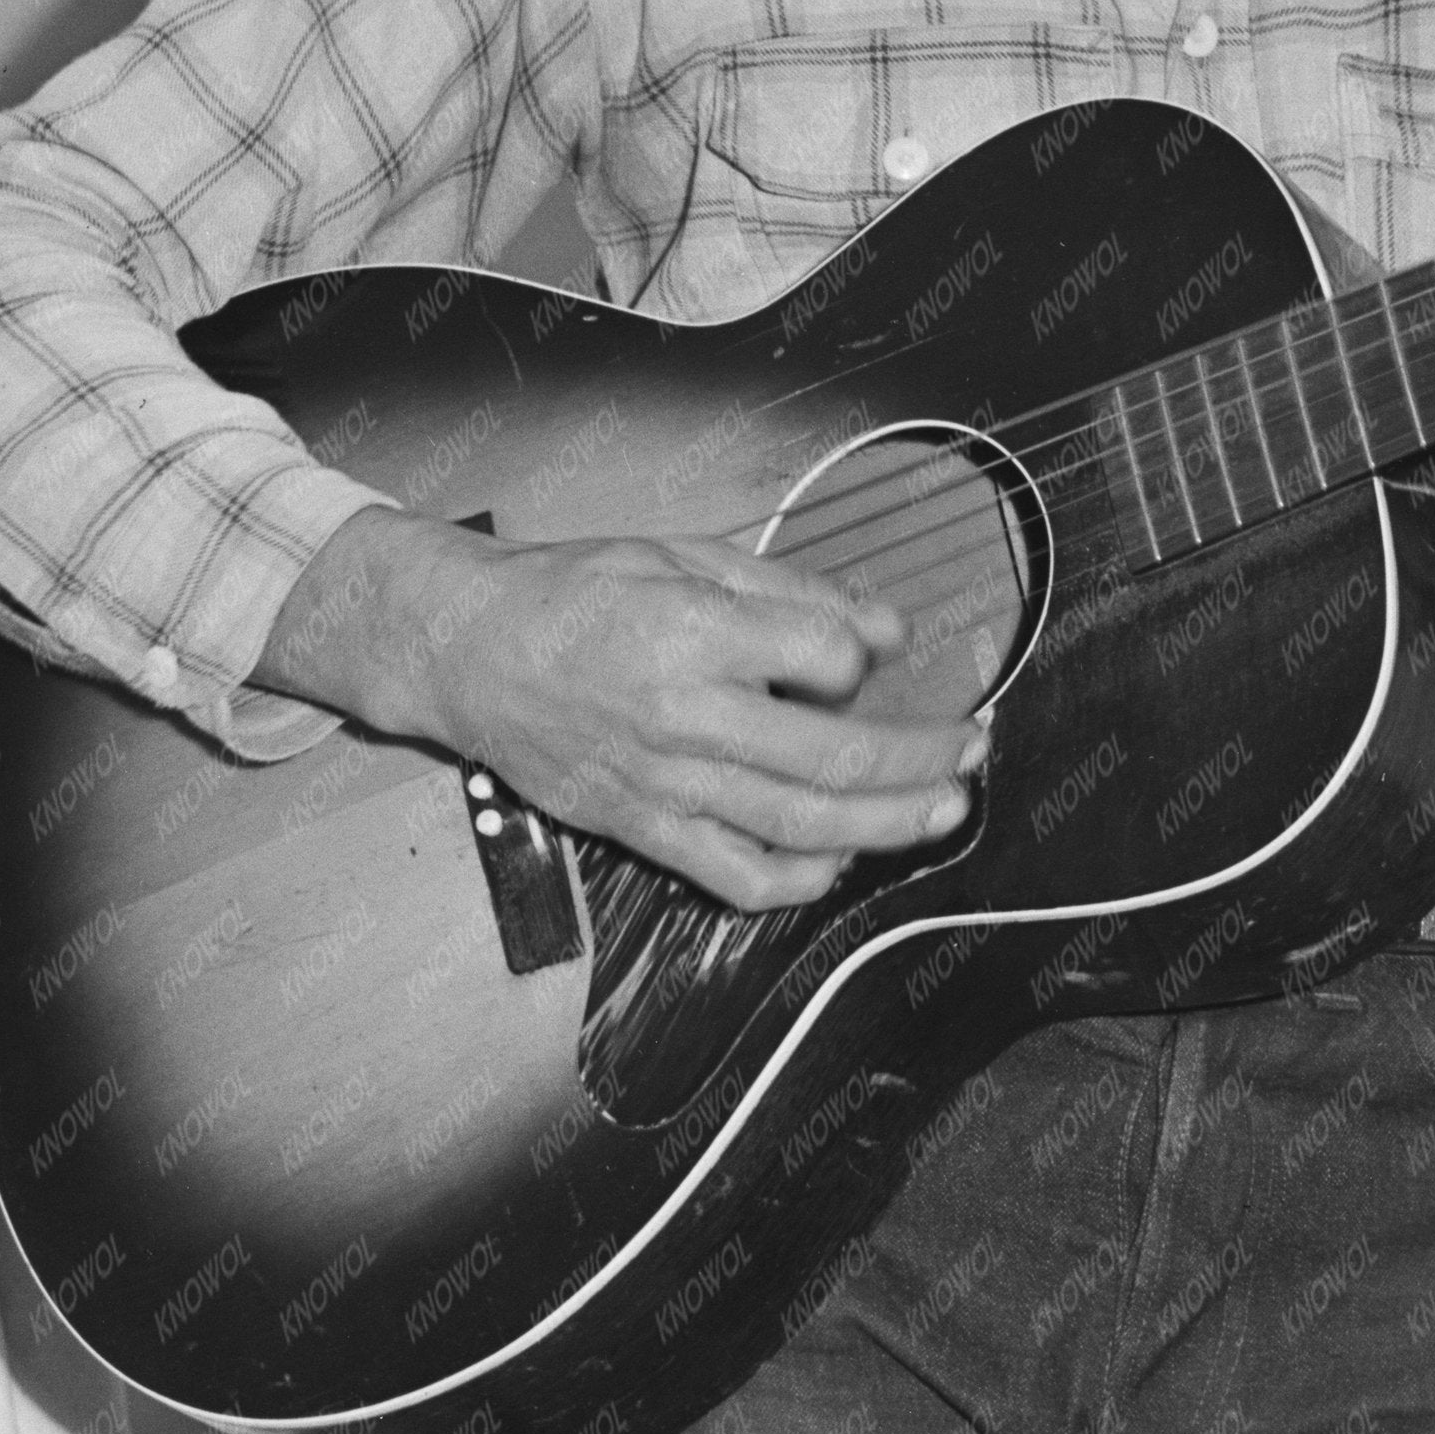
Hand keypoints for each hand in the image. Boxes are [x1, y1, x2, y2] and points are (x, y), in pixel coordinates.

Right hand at [261, 504, 988, 909]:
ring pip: (804, 824)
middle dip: (923, 757)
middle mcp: (684, 715)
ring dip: (891, 823)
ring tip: (945, 810)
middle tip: (972, 748)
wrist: (463, 650)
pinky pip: (740, 876)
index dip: (870, 659)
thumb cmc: (571, 592)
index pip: (827, 660)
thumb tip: (888, 630)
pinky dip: (804, 877)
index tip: (883, 654)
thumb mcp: (683, 556)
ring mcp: (663, 783)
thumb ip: (792, 594)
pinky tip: (843, 855)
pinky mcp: (642, 829)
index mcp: (693, 632)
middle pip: (837, 755)